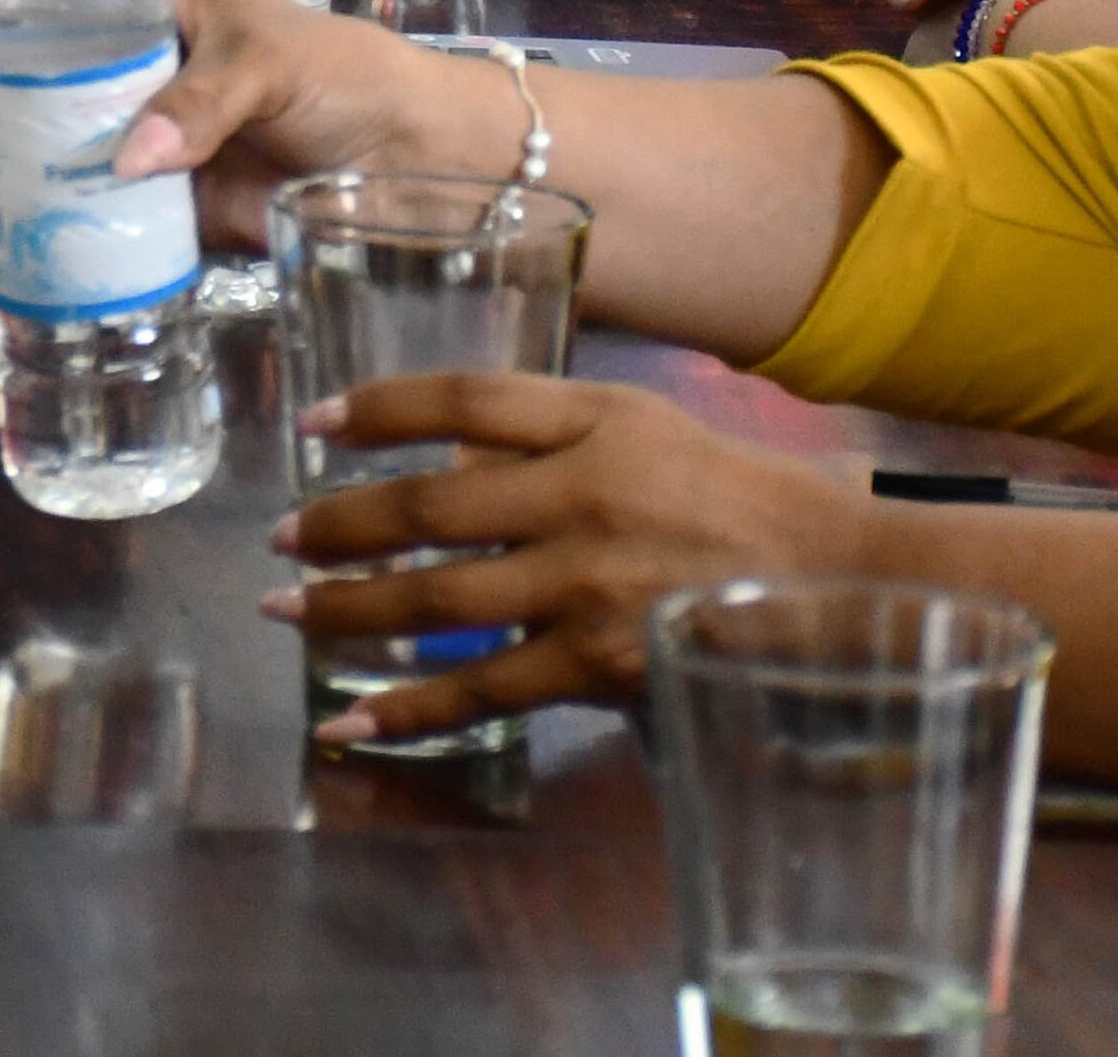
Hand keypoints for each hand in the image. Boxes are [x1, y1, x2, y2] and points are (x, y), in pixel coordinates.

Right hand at [0, 0, 490, 254]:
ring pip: (56, 162)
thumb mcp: (270, 63)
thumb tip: (126, 160)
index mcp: (159, 5)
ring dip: (0, 188)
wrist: (411, 158)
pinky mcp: (171, 212)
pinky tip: (3, 282)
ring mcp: (151, 144)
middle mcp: (140, 70)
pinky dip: (50, 258)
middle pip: (38, 86)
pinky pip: (99, 234)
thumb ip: (201, 102)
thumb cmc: (342, 75)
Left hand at [264, 374, 877, 746]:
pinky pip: (483, 688)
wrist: (841, 583)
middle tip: (276, 539)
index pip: (468, 398)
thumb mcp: (649, 426)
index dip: (382, 407)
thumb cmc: (741, 499)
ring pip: (438, 598)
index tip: (315, 425)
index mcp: (599, 419)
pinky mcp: (599, 663)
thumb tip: (443, 450)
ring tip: (284, 613)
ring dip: (347, 608)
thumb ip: (552, 428)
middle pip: (430, 504)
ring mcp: (587, 583)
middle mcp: (584, 493)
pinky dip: (408, 706)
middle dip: (339, 525)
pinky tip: (351, 719)